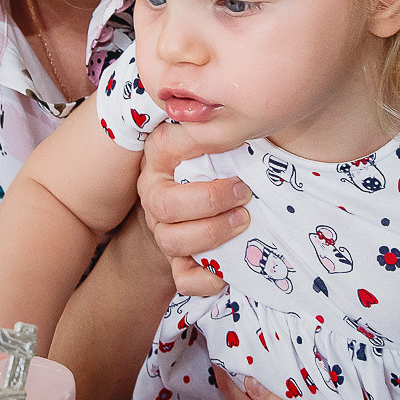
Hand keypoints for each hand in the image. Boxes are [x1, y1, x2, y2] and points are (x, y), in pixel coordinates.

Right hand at [138, 123, 250, 297]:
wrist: (191, 208)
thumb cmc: (213, 164)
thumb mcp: (213, 141)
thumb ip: (220, 130)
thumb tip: (246, 120)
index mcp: (160, 158)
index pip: (164, 147)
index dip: (198, 145)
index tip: (235, 142)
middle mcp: (154, 194)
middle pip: (165, 205)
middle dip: (210, 201)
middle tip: (245, 194)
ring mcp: (161, 229)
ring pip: (171, 241)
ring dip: (212, 234)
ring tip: (244, 222)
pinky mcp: (175, 261)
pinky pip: (183, 279)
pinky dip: (207, 280)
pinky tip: (228, 270)